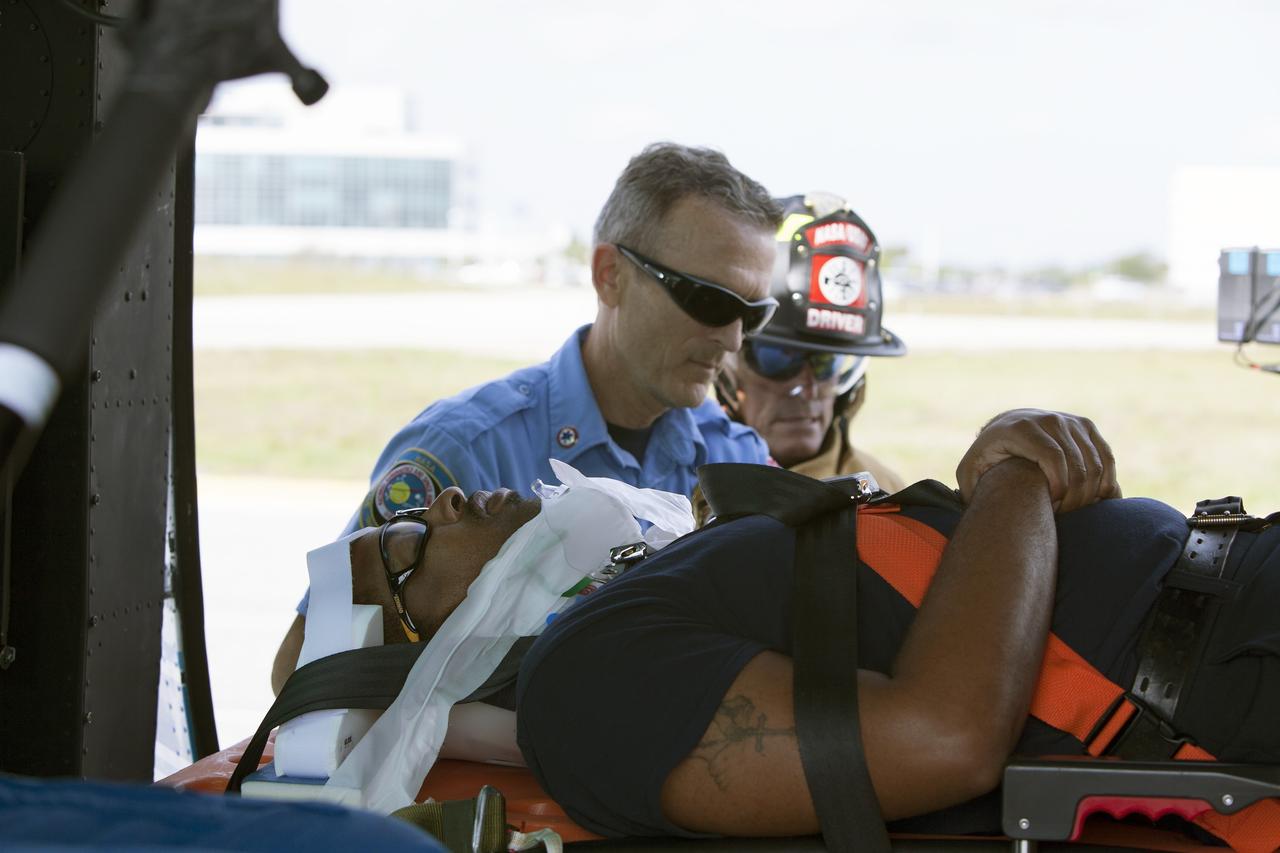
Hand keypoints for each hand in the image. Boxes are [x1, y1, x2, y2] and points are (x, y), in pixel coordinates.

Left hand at [956, 409, 1121, 512]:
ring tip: (1073, 509)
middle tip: (1063, 515)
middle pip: (1078, 465)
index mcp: (1020, 429)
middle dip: (1075, 497)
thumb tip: (977, 509)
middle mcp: (1048, 420)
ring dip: (1090, 493)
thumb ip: (969, 488)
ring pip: (1096, 464)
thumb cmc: (988, 457)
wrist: (1007, 426)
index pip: (1053, 459)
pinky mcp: (1086, 426)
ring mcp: (1070, 421)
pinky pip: (1106, 458)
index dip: (1059, 488)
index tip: (1052, 508)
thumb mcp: (970, 470)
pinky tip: (1094, 501)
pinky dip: (1106, 482)